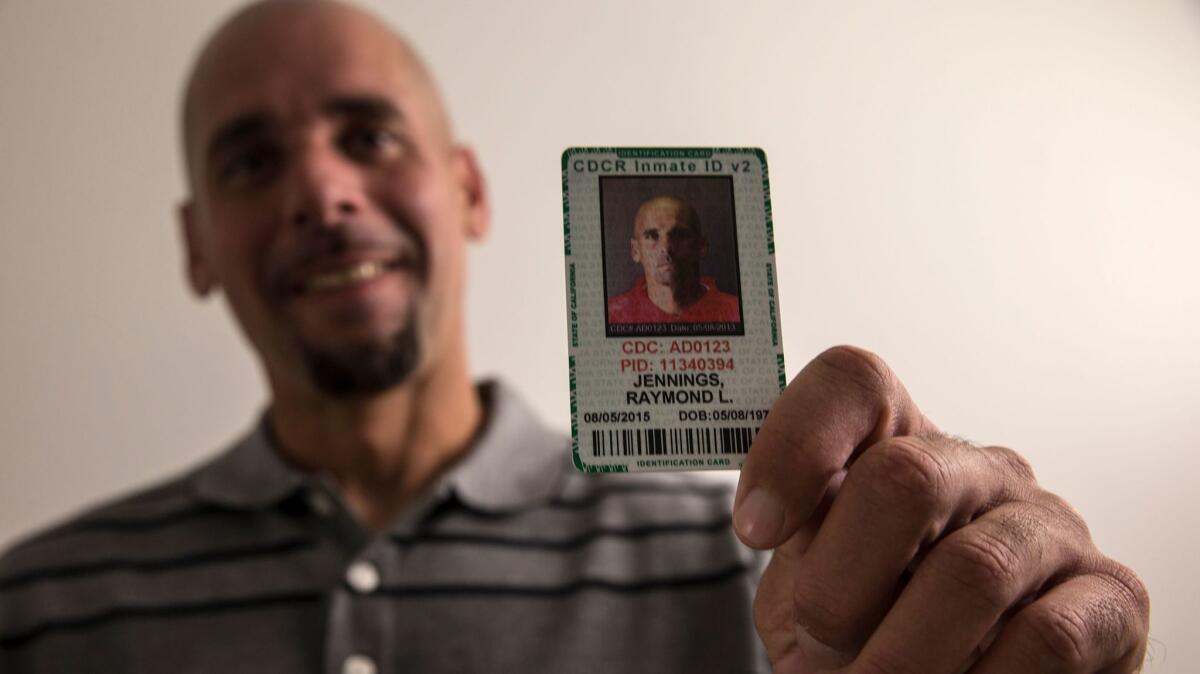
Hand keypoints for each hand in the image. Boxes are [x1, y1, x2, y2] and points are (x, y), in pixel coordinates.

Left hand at [734, 346, 1148, 672]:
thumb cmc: (869, 634)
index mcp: (895, 446)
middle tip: (820, 643)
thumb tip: (766, 521)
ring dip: (905, 656)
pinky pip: (1047, 640)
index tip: (755, 528)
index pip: (853, 384)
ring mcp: (1050, 527)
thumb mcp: (812, 584)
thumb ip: (799, 544)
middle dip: (841, 584)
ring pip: (975, 571)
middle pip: (905, 477)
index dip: (795, 445)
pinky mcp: (1111, 598)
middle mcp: (978, 469)